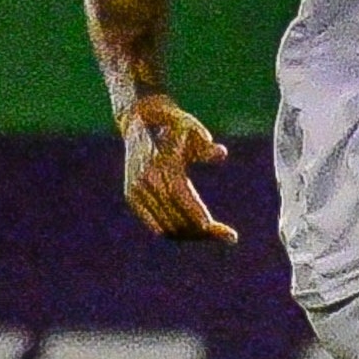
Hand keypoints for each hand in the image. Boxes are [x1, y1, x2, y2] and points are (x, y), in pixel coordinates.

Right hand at [120, 95, 237, 243]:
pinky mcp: (132, 197)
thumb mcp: (192, 128)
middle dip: (201, 230)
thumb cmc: (175, 126)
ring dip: (189, 234)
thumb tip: (221, 153)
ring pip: (166, 225)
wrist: (140, 122)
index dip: (198, 214)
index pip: (181, 195)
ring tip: (212, 234)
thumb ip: (205, 144)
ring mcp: (136, 189)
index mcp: (162, 163)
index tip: (219, 230)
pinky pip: (154, 224)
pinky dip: (173, 231)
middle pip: (176, 215)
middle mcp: (147, 179)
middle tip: (227, 236)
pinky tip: (192, 233)